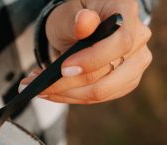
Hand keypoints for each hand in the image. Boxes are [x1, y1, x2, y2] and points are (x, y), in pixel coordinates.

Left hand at [20, 0, 151, 103]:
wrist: (80, 27)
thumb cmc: (75, 16)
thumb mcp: (68, 13)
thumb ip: (75, 20)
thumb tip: (84, 22)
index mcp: (127, 13)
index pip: (120, 43)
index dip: (92, 60)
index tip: (64, 69)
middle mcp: (139, 38)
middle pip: (109, 75)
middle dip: (69, 85)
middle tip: (40, 86)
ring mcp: (135, 62)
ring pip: (102, 92)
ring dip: (66, 95)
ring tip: (42, 90)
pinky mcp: (125, 81)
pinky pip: (99, 98)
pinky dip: (72, 97)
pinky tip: (53, 92)